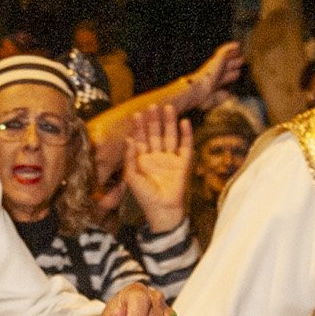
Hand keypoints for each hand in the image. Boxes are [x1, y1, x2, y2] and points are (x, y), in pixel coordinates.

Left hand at [121, 104, 194, 232]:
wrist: (162, 209)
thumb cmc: (145, 196)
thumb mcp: (131, 177)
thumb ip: (129, 158)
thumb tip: (128, 139)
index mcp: (143, 159)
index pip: (141, 139)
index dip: (139, 127)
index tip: (137, 114)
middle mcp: (157, 156)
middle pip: (156, 134)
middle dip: (154, 121)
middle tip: (153, 106)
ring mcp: (170, 159)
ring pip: (170, 136)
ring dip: (169, 123)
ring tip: (168, 107)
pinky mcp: (183, 163)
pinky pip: (186, 146)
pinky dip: (186, 134)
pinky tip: (184, 122)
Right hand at [175, 43, 244, 110]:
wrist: (198, 90)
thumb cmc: (203, 98)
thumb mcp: (213, 100)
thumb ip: (221, 98)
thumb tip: (228, 94)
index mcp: (212, 83)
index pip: (222, 78)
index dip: (230, 76)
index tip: (236, 73)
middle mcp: (213, 74)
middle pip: (225, 67)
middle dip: (232, 64)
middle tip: (241, 61)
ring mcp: (214, 66)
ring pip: (225, 58)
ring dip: (232, 55)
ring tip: (239, 51)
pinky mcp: (216, 60)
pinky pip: (223, 51)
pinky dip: (230, 47)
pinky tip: (237, 45)